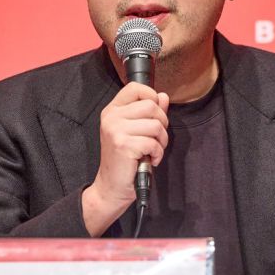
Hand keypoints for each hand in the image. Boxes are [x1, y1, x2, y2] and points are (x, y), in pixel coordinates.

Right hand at [82, 82, 168, 235]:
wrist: (111, 187)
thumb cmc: (124, 161)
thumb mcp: (136, 132)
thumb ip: (149, 113)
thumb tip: (163, 96)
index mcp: (112, 110)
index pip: (135, 87)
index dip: (151, 97)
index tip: (155, 114)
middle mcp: (111, 117)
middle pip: (151, 105)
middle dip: (162, 123)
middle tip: (155, 138)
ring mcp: (115, 130)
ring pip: (156, 124)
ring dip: (161, 140)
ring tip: (152, 150)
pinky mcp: (123, 144)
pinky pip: (153, 142)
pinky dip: (158, 153)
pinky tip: (150, 159)